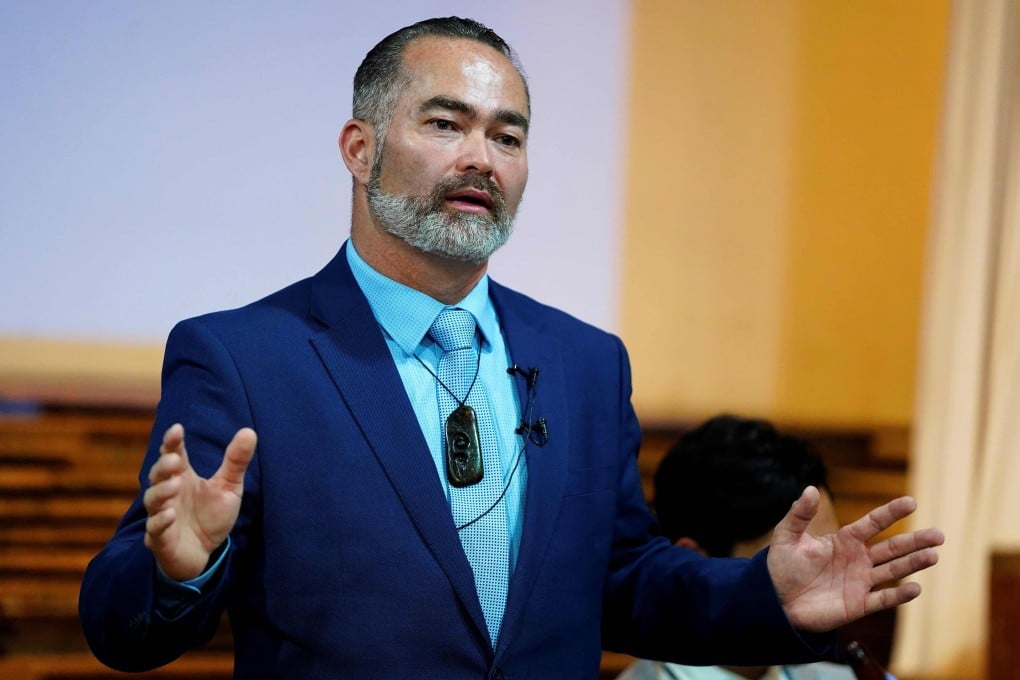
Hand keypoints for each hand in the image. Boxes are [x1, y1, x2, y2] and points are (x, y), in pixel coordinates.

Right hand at [143, 423, 256, 580]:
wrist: (205, 553)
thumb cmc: (211, 516)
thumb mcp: (229, 487)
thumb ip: (236, 461)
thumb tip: (249, 431)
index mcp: (182, 477)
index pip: (174, 454)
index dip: (172, 442)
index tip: (177, 429)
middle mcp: (168, 493)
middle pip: (158, 475)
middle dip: (163, 465)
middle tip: (175, 459)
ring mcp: (161, 516)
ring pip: (153, 500)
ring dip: (161, 491)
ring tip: (175, 484)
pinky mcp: (160, 539)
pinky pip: (155, 528)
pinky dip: (160, 521)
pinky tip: (170, 514)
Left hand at [767, 486, 943, 632]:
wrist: (776, 601)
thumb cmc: (781, 567)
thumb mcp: (786, 536)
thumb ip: (799, 514)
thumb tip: (808, 489)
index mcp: (844, 540)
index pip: (873, 523)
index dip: (891, 513)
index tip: (911, 502)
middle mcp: (858, 559)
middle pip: (892, 548)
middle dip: (915, 541)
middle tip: (939, 534)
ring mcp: (860, 582)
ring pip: (893, 571)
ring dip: (913, 564)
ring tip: (934, 555)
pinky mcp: (858, 605)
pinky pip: (882, 600)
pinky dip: (899, 595)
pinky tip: (915, 588)